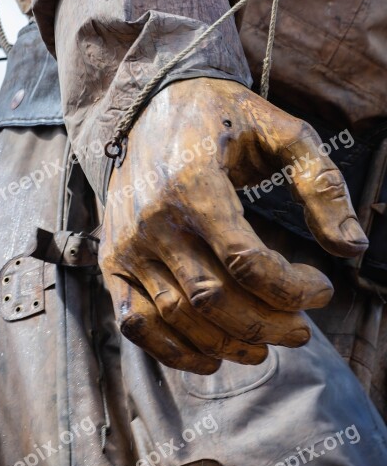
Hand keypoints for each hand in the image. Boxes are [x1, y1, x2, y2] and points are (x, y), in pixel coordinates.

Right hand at [100, 78, 367, 373]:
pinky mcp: (112, 258)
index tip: (322, 289)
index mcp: (194, 184)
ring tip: (263, 347)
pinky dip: (171, 350)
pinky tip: (208, 358)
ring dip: (227, 344)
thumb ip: (321, 183)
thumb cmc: (221, 117)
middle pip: (214, 298)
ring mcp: (127, 244)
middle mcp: (153, 220)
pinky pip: (135, 320)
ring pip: (179, 316)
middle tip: (301, 331)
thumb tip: (353, 246)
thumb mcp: (281, 131)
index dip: (292, 288)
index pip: (247, 261)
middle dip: (267, 325)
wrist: (150, 107)